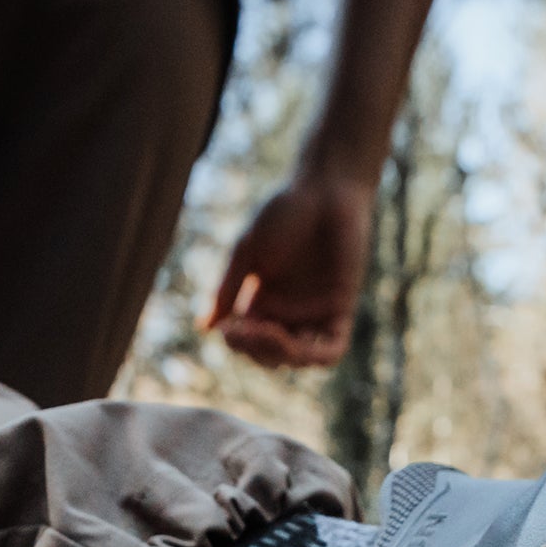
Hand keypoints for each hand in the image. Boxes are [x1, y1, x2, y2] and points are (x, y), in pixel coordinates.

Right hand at [204, 171, 375, 369]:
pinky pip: (331, 350)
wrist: (327, 188)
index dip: (237, 344)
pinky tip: (293, 344)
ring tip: (266, 332)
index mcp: (263, 303)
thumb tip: (204, 329)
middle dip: (255, 350)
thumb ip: (227, 289)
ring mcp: (315, 314)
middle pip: (270, 356)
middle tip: (245, 330)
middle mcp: (289, 314)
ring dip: (279, 354)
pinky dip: (314, 357)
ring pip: (297, 358)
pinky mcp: (341, 309)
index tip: (228, 329)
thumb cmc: (284, 211)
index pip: (247, 342)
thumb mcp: (247, 251)